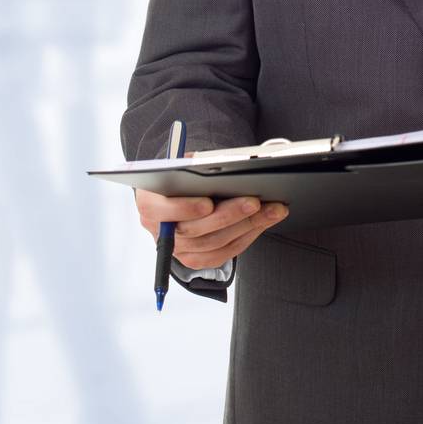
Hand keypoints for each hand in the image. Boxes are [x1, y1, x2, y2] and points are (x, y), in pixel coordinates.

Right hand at [134, 152, 288, 269]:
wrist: (176, 193)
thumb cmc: (182, 175)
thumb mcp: (181, 164)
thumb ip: (193, 166)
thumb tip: (218, 165)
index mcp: (150, 204)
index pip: (163, 210)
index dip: (185, 208)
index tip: (208, 203)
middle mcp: (161, 231)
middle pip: (196, 230)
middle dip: (229, 215)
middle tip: (254, 202)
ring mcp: (178, 249)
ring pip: (214, 243)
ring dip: (247, 226)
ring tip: (271, 210)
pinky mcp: (195, 259)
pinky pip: (223, 253)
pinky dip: (246, 237)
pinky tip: (263, 222)